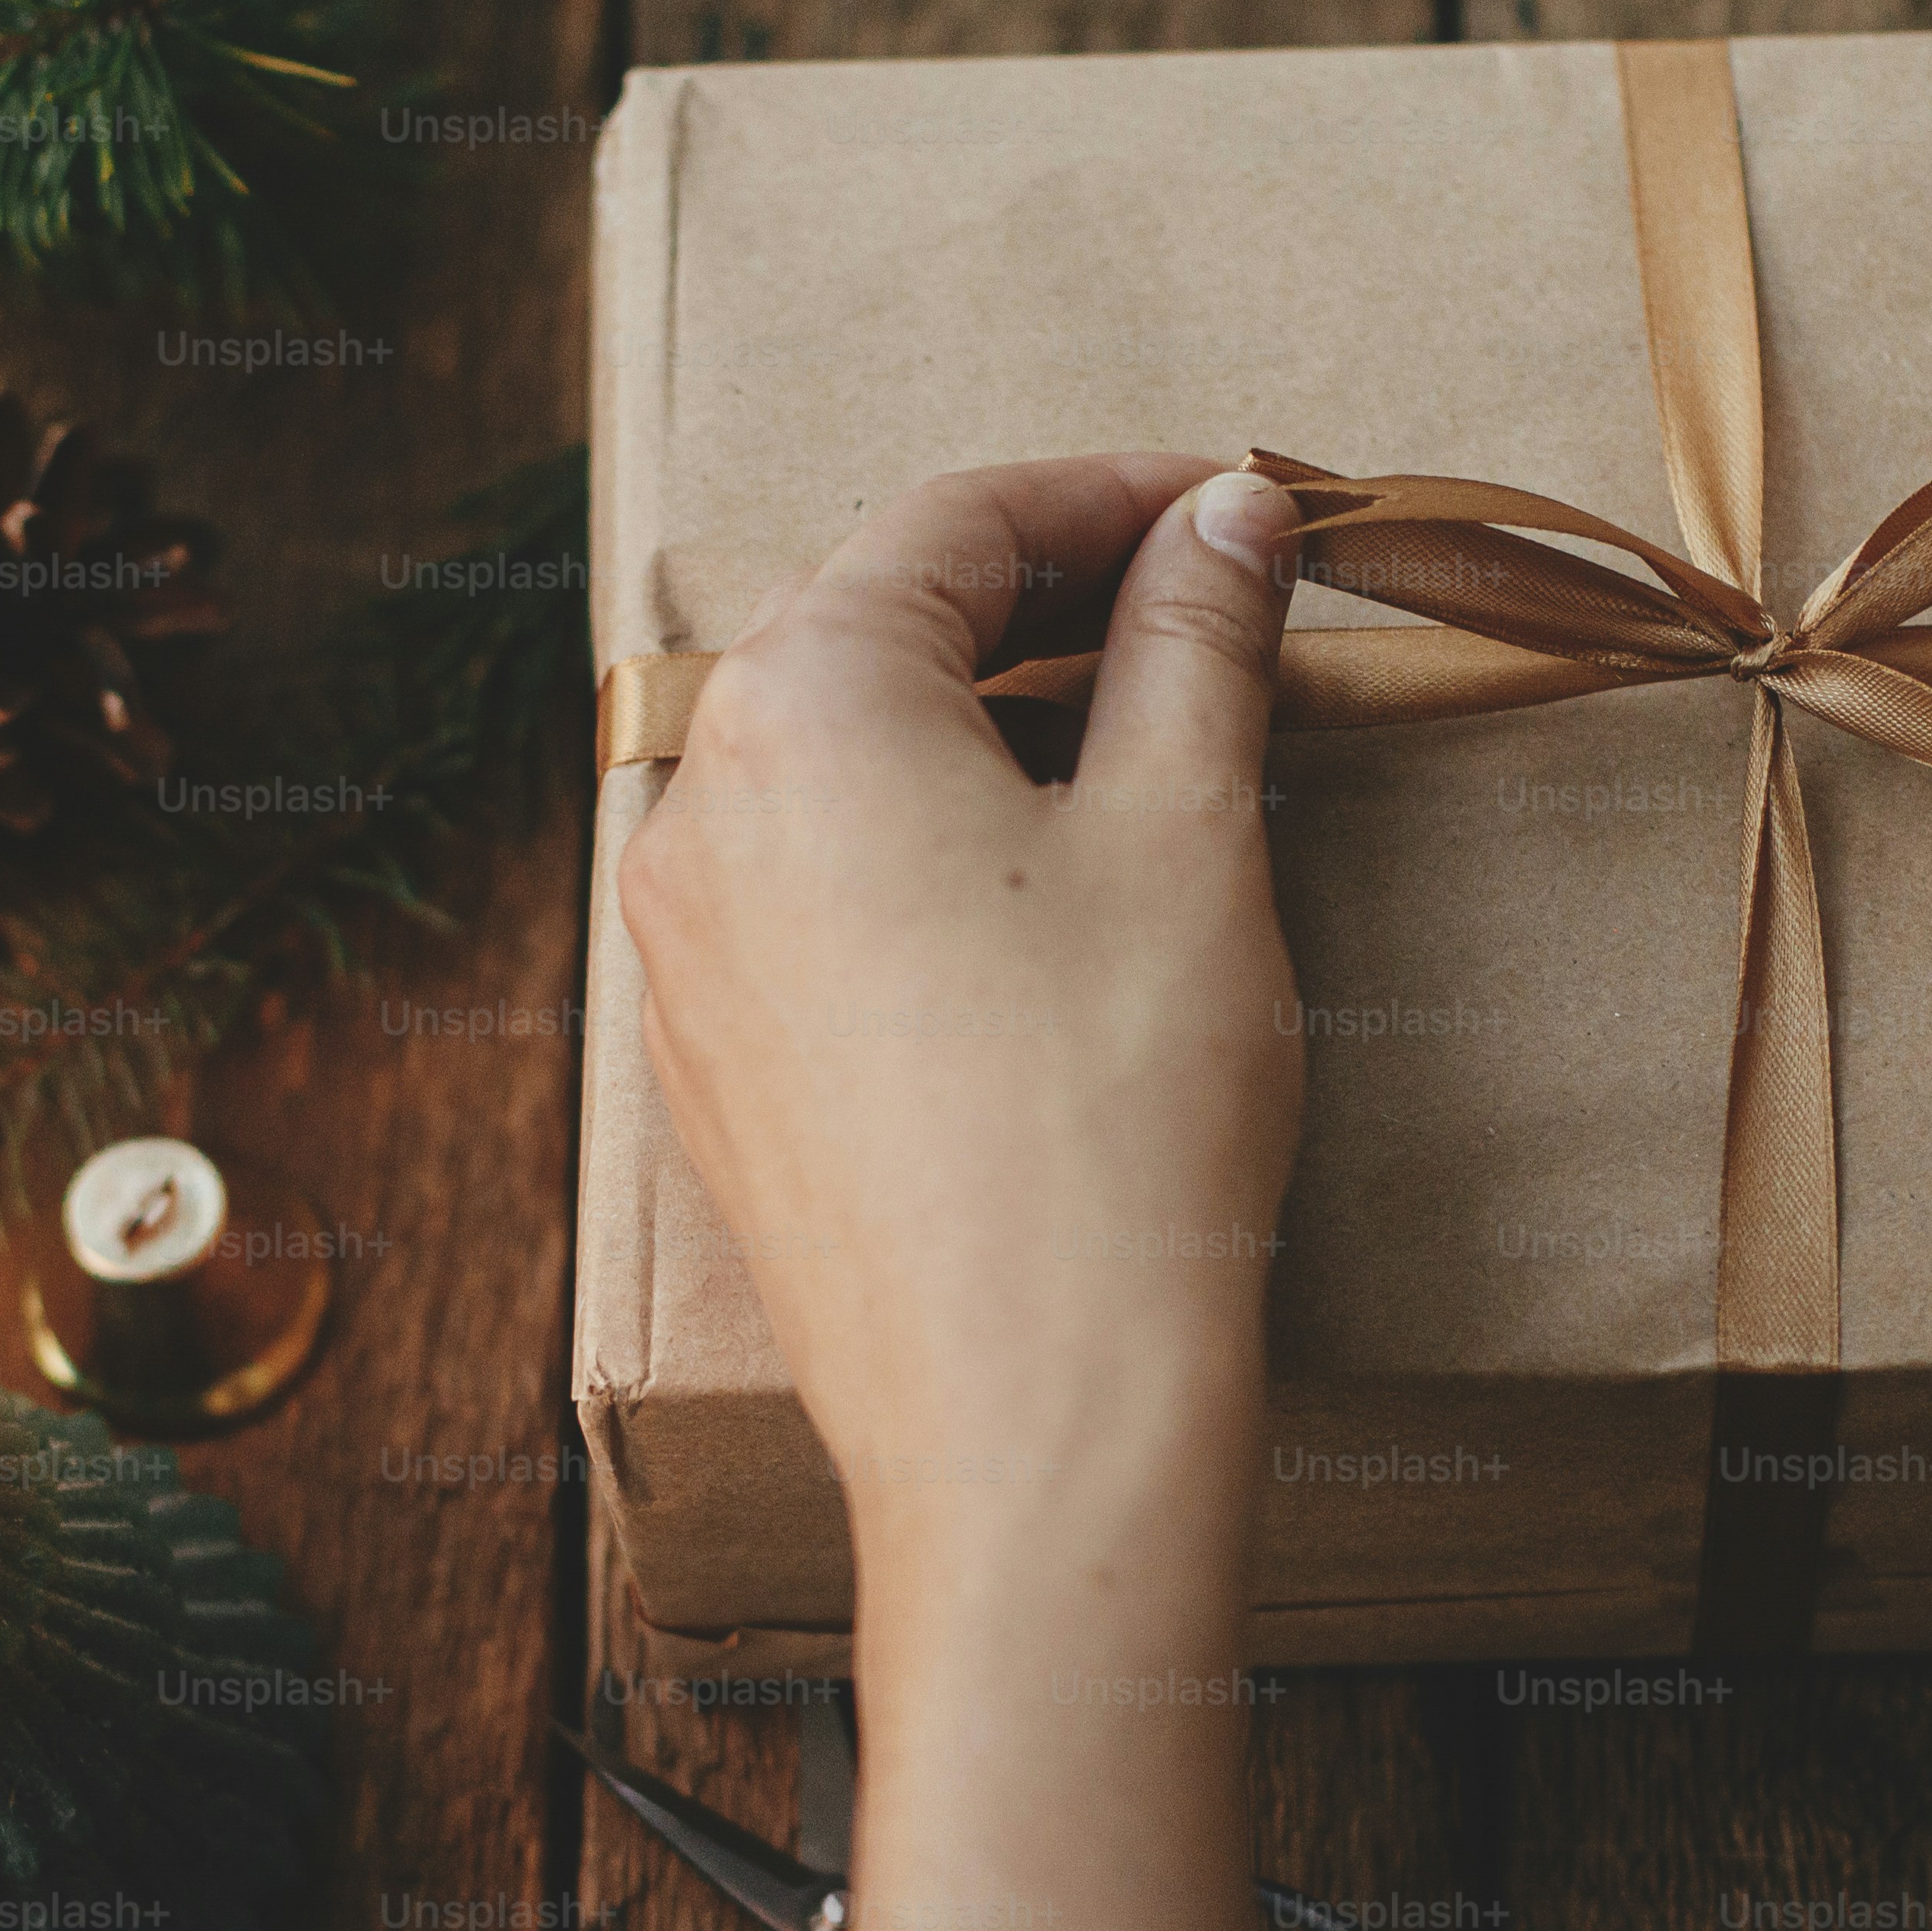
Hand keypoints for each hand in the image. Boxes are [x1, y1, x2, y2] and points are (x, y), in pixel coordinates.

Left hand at [621, 458, 1341, 1930]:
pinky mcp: (710, 1064)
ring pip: (848, 768)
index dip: (1122, 500)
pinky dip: (936, 855)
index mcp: (797, 709)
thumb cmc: (1118, 1128)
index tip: (1248, 510)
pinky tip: (1057, 902)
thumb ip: (1198, 643)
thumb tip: (1227, 519)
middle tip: (1223, 625)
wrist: (1028, 1430)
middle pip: (883, 635)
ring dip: (998, 736)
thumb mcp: (1190, 837)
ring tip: (1162, 763)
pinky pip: (819, 895)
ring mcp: (683, 947)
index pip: (961, 524)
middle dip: (1056, 611)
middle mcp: (696, 808)